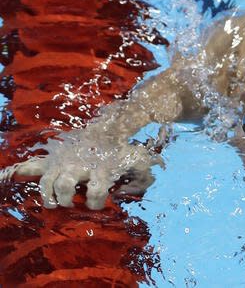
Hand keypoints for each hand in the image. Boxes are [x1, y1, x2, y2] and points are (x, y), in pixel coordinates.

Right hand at [4, 125, 169, 209]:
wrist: (109, 128)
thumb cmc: (124, 151)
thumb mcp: (141, 162)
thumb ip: (142, 179)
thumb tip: (127, 192)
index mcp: (101, 168)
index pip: (96, 191)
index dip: (96, 201)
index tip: (96, 202)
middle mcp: (80, 165)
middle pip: (64, 183)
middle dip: (64, 198)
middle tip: (69, 203)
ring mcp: (66, 161)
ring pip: (47, 179)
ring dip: (46, 193)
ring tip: (52, 203)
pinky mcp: (56, 158)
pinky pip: (35, 164)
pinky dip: (24, 171)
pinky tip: (14, 178)